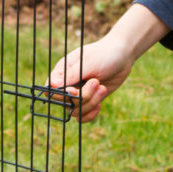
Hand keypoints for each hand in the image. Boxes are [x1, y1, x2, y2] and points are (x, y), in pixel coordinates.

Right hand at [47, 4, 169, 122]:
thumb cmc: (104, 54)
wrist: (123, 56)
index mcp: (62, 72)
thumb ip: (71, 75)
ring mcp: (78, 93)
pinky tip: (100, 104)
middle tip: (96, 82)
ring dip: (91, 103)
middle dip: (82, 96)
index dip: (60, 94)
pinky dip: (90, 114)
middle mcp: (68, 84)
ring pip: (75, 111)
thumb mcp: (89, 63)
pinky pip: (82, 116)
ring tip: (103, 88)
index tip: (74, 89)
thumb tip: (52, 85)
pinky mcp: (89, 100)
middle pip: (64, 102)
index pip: (49, 90)